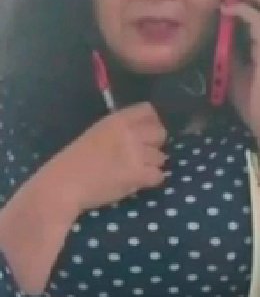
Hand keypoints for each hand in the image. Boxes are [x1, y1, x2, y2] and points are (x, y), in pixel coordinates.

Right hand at [45, 102, 167, 215]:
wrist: (61, 186)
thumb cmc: (74, 162)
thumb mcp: (97, 134)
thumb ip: (120, 131)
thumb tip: (142, 135)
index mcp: (116, 121)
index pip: (148, 110)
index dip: (152, 122)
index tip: (146, 133)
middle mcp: (129, 133)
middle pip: (161, 133)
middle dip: (155, 144)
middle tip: (142, 154)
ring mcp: (135, 154)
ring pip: (161, 157)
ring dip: (151, 165)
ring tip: (134, 171)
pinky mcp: (137, 174)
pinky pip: (158, 176)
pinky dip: (151, 180)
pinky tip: (138, 182)